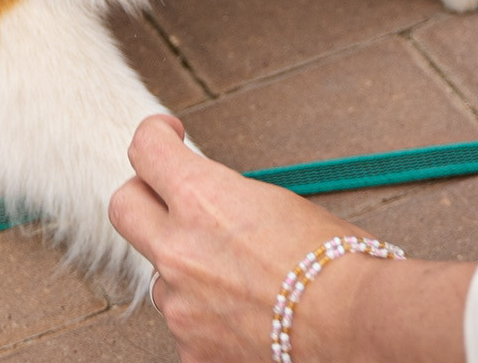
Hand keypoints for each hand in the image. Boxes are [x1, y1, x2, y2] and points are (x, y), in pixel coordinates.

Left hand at [108, 114, 472, 362]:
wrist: (353, 322)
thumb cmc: (333, 259)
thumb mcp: (276, 203)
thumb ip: (228, 200)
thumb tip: (217, 205)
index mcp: (202, 198)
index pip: (145, 149)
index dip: (155, 135)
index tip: (168, 137)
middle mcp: (178, 248)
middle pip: (124, 206)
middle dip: (143, 195)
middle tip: (170, 197)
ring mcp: (180, 303)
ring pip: (160, 274)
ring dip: (185, 267)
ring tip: (239, 276)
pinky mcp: (191, 348)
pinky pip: (185, 324)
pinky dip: (207, 317)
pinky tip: (245, 314)